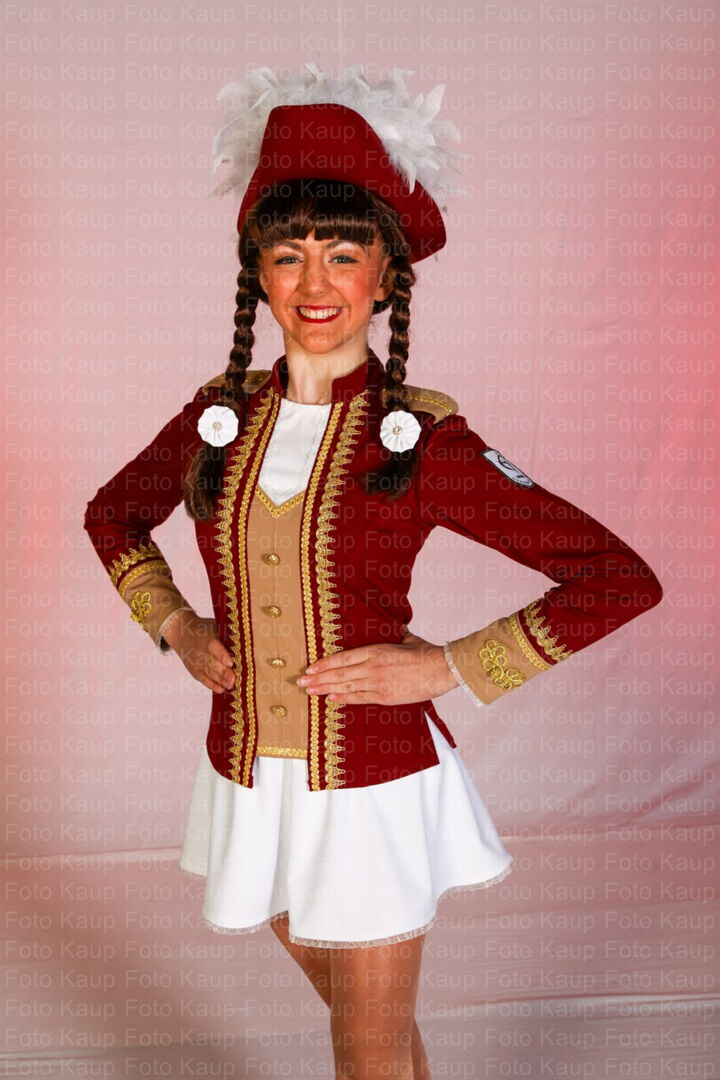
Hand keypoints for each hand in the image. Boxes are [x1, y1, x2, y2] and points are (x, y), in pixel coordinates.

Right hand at [163, 611, 235, 693]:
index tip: (230, 663)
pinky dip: (212, 685)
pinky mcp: (194, 671)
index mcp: (206, 639)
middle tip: (234, 679)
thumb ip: (226, 635)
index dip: (222, 656)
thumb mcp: (214, 626)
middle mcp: (200, 652)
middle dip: (224, 672)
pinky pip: (204, 679)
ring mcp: (196, 663)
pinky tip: (221, 689)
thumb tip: (245, 642)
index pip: (214, 648)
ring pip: (209, 673)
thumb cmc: (203, 629)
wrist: (182, 634)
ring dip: (221, 680)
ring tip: (231, 685)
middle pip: (212, 664)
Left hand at [296, 630, 458, 705]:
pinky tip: (331, 699)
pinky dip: (344, 698)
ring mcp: (377, 683)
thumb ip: (396, 635)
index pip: (342, 658)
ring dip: (325, 689)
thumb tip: (397, 628)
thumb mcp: (407, 639)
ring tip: (310, 692)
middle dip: (318, 678)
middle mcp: (372, 667)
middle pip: (338, 673)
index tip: (310, 668)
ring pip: (345, 687)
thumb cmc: (426, 653)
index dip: (324, 664)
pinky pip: (359, 698)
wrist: (441, 669)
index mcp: (375, 650)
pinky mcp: (385, 696)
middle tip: (301, 683)